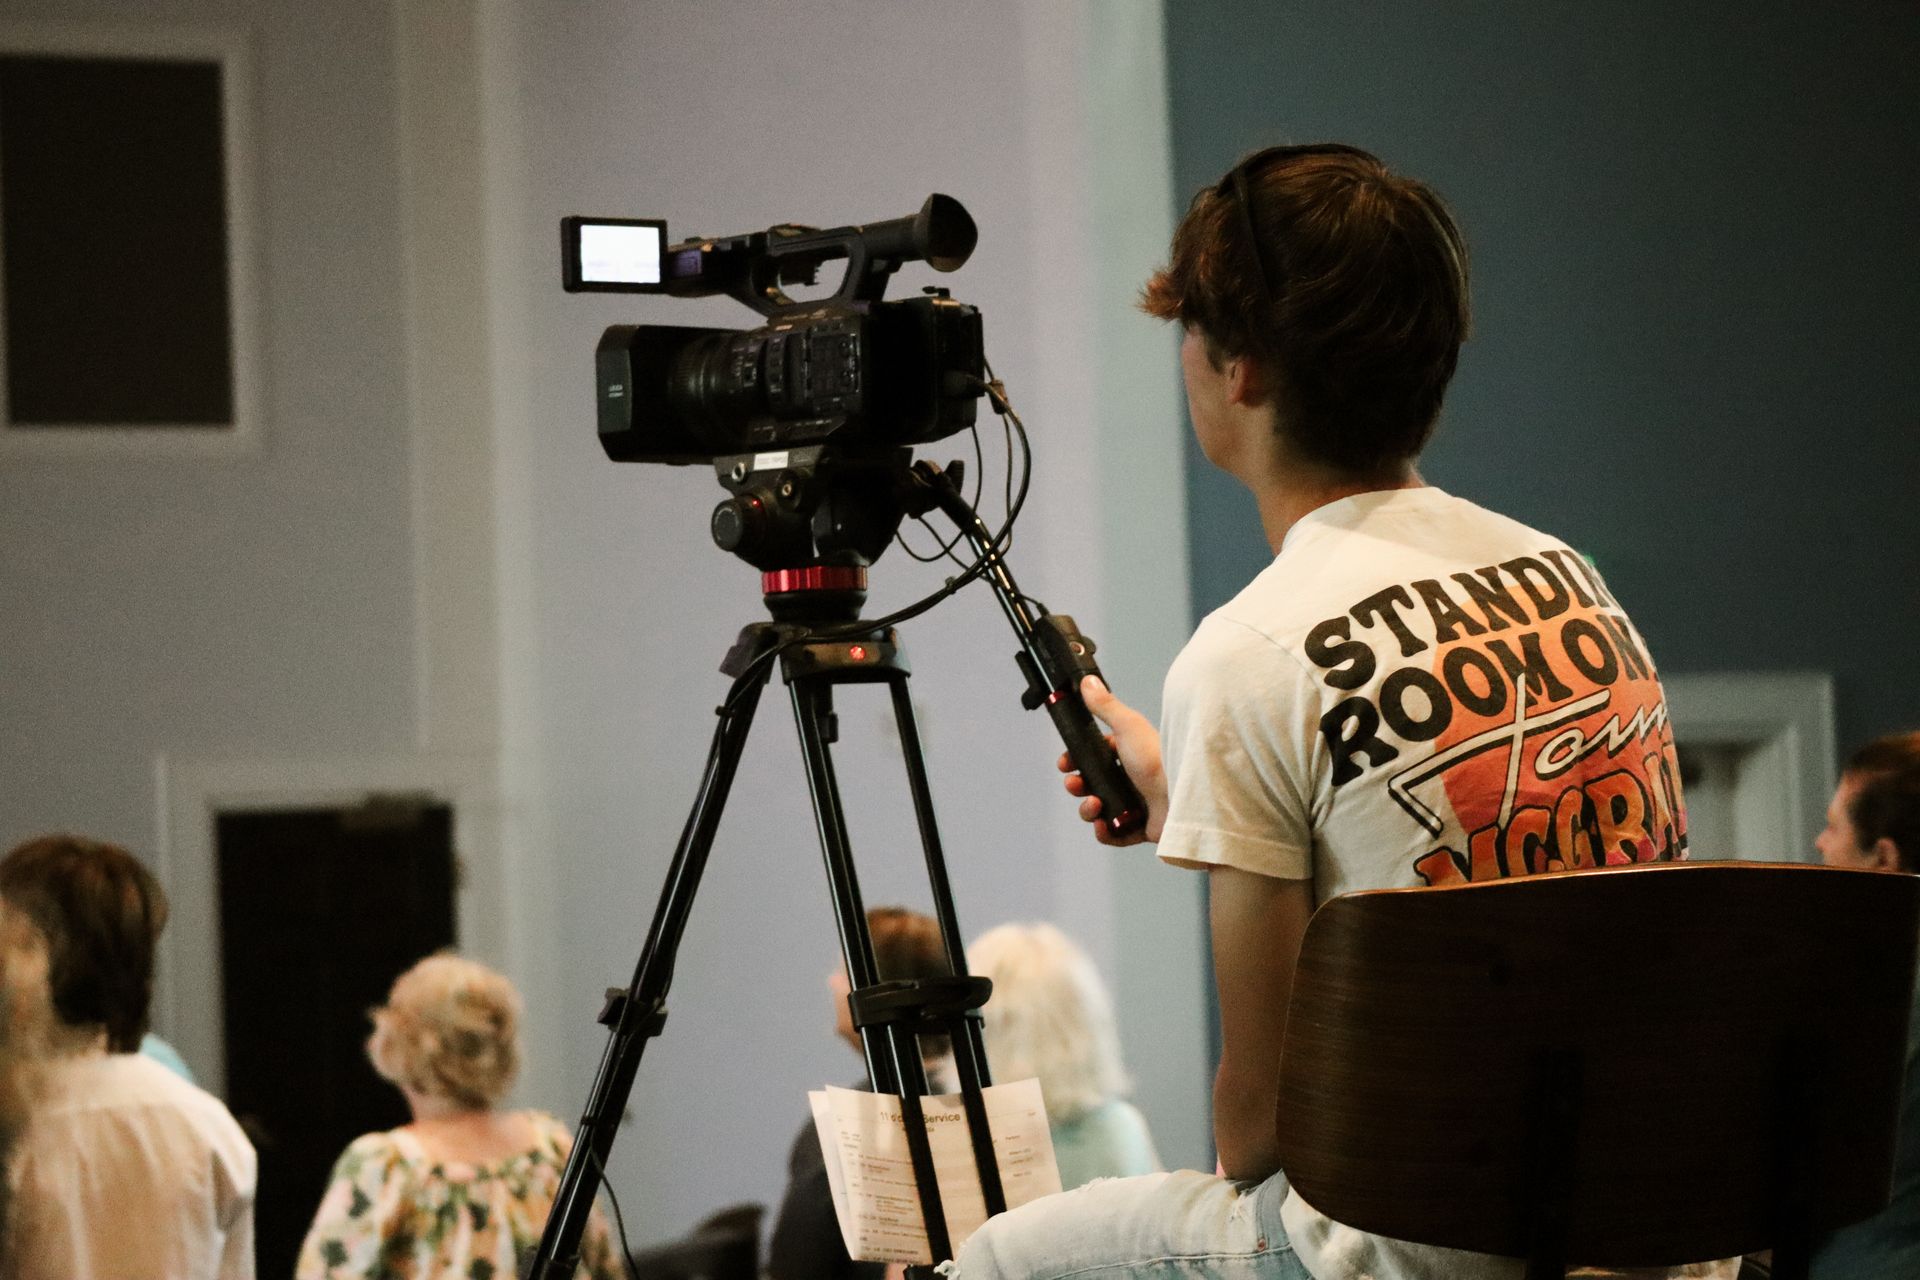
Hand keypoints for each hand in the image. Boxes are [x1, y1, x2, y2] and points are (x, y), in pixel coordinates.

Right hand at [1057, 675, 1166, 844]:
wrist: (1181, 795)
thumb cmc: (1158, 759)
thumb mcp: (1128, 726)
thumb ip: (1105, 706)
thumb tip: (1088, 683)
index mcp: (1126, 755)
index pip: (1093, 757)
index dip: (1075, 760)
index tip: (1065, 762)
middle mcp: (1130, 779)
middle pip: (1090, 784)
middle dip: (1077, 786)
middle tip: (1076, 784)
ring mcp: (1134, 804)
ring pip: (1097, 810)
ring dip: (1087, 809)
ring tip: (1095, 805)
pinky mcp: (1139, 828)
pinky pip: (1113, 834)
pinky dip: (1105, 831)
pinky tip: (1105, 824)